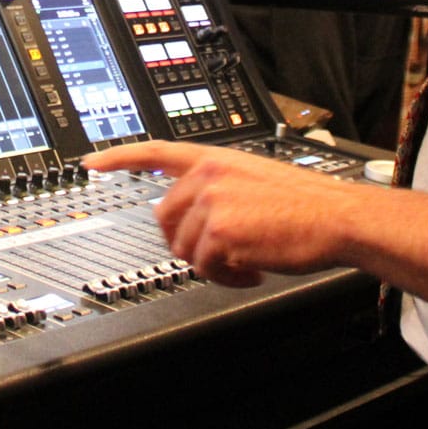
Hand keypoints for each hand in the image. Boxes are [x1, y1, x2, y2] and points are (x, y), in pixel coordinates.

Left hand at [83, 140, 368, 286]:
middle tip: (223, 251)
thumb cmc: (306, 204)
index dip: (118, 157)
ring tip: (244, 260)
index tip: (90, 163)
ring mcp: (212, 202)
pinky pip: (204, 268)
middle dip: (188, 242)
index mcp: (214, 158)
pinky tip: (252, 268)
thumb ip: (217, 186)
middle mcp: (208, 175)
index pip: (155, 152)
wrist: (337, 216)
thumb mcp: (253, 178)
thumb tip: (190, 212)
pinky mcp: (220, 232)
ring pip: (182, 248)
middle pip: (164, 219)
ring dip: (211, 263)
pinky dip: (227, 277)